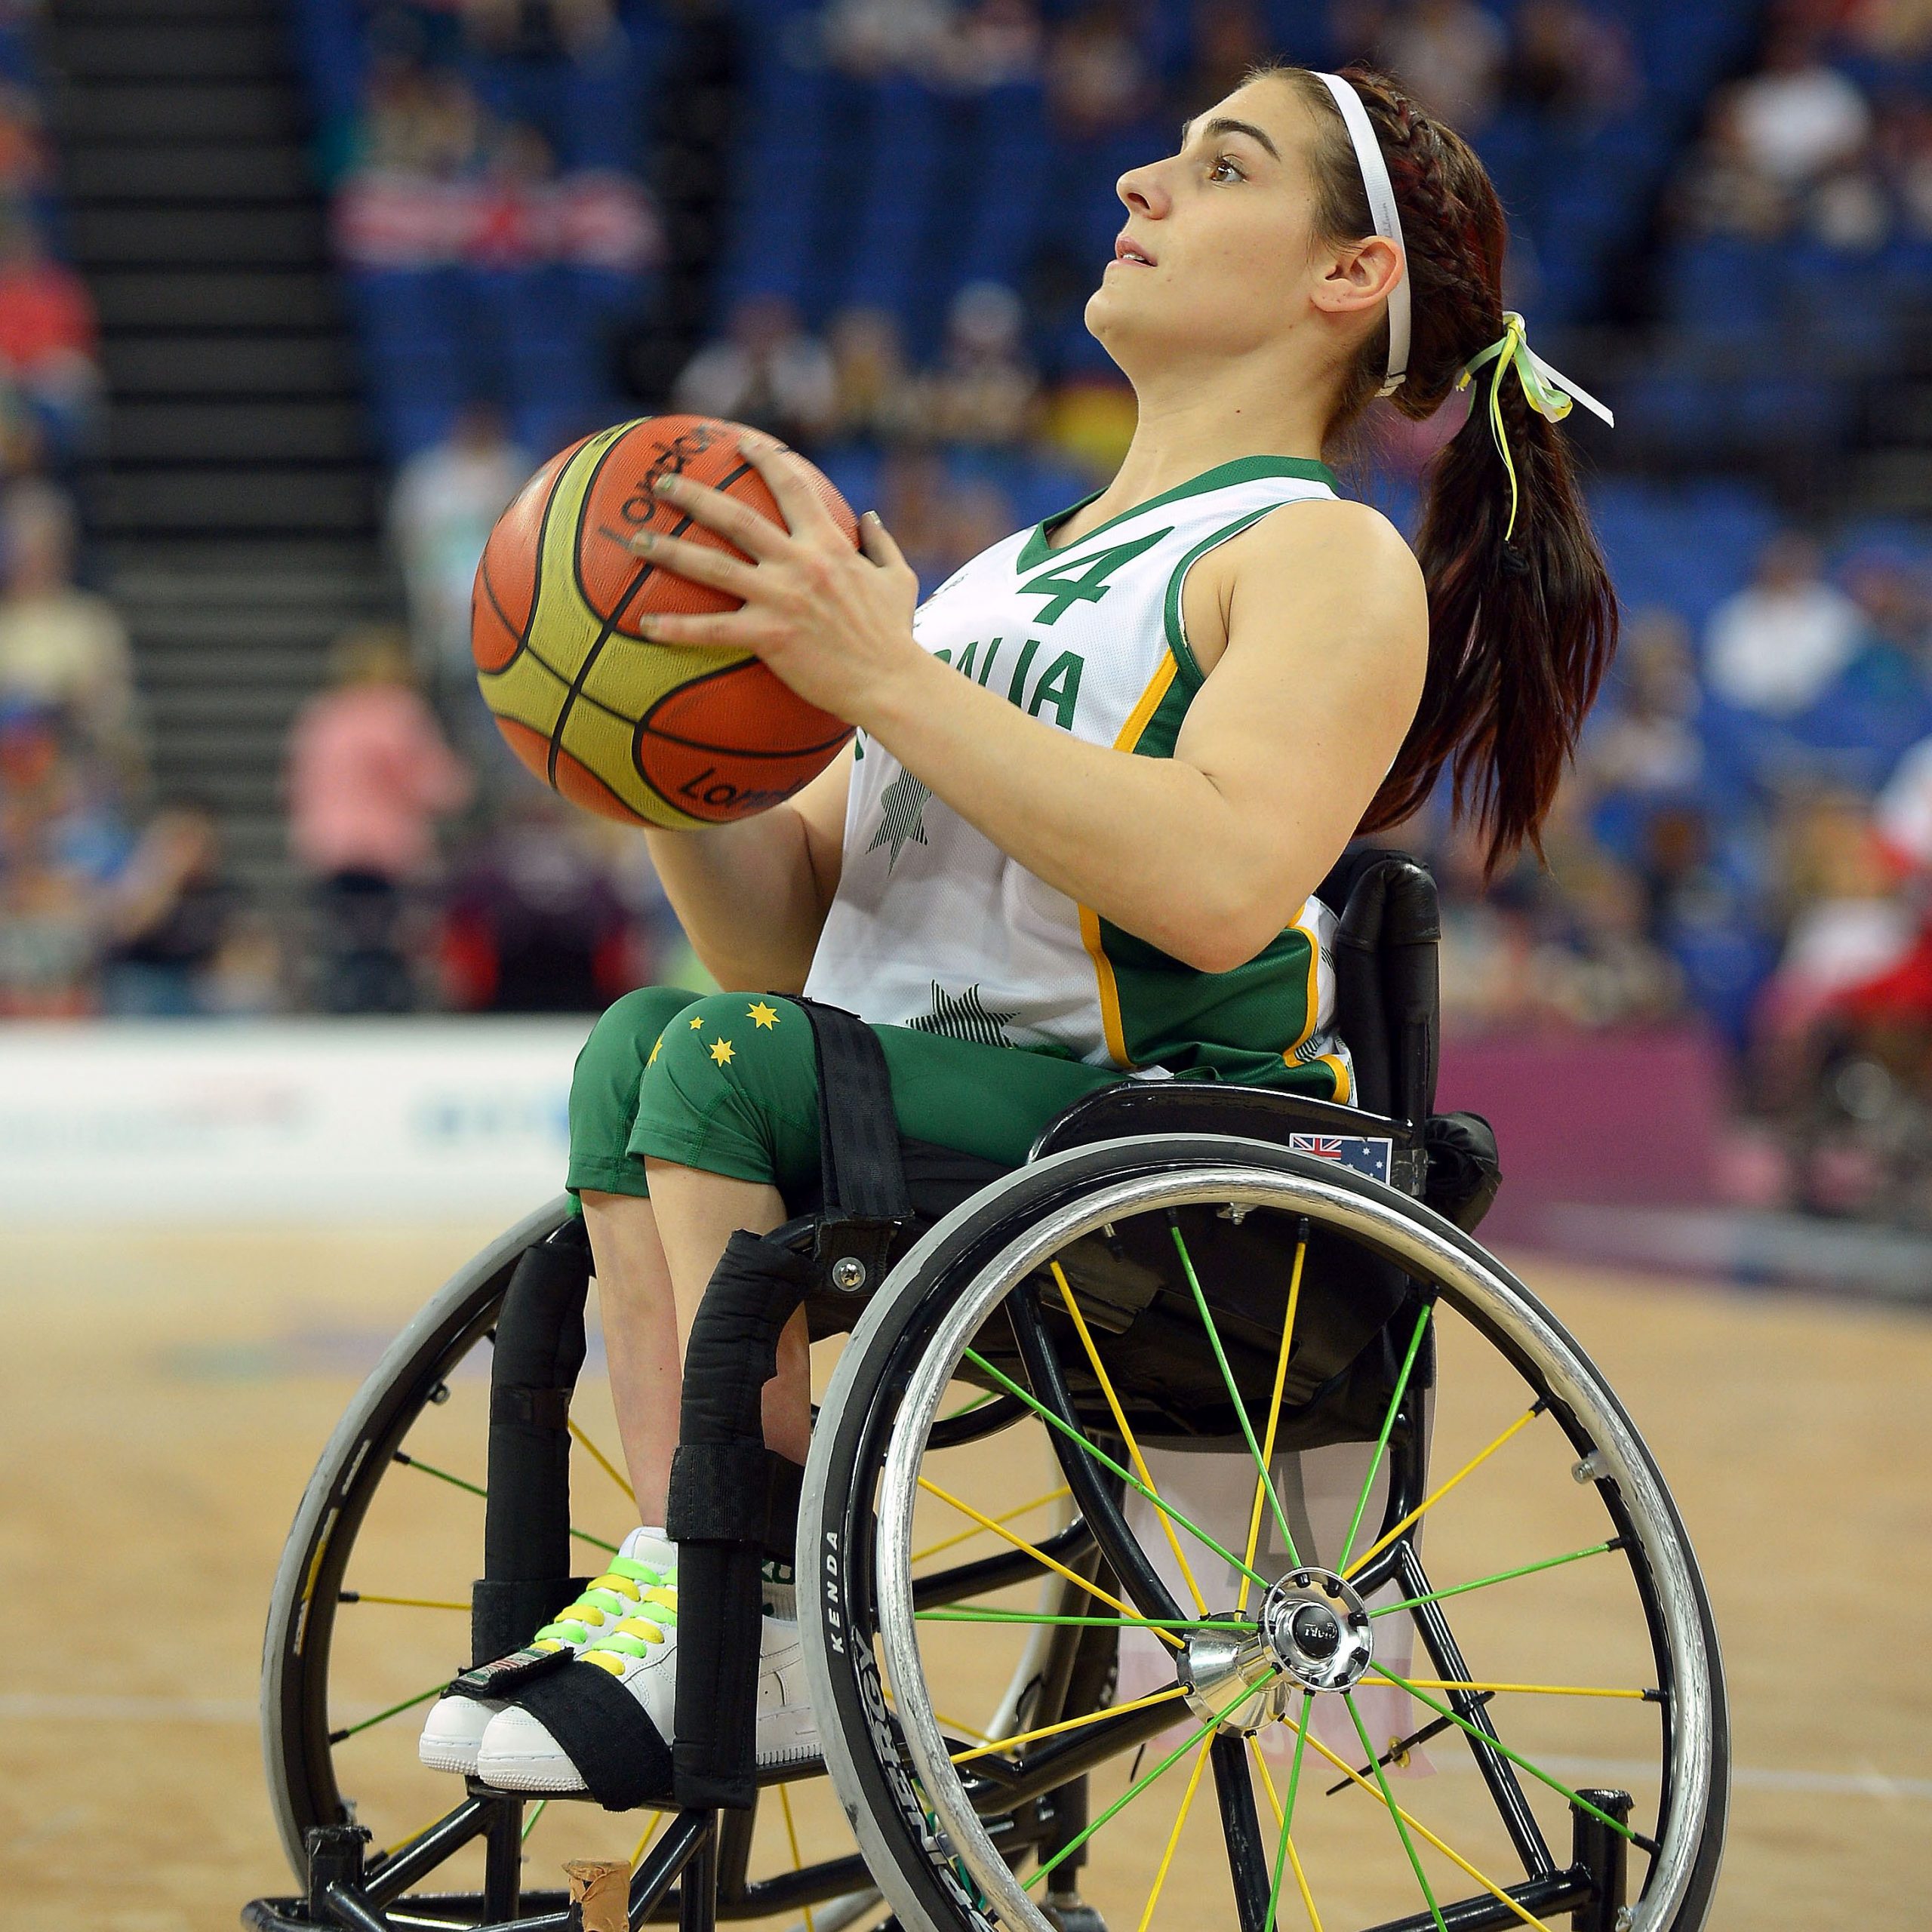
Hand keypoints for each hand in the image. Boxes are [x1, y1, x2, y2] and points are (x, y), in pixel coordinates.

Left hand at [625, 429, 922, 725]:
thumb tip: (870, 516)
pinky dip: (677, 629)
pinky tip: (644, 626)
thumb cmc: (895, 635)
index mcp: (828, 544)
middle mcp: (799, 563)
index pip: (792, 488)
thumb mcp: (898, 579)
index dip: (765, 460)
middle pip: (735, 517)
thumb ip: (881, 543)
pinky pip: (712, 630)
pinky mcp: (769, 636)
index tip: (740, 442)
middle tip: (661, 483)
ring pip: (713, 566)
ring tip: (635, 541)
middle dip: (694, 495)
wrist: (890, 681)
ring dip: (671, 550)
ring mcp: (781, 598)